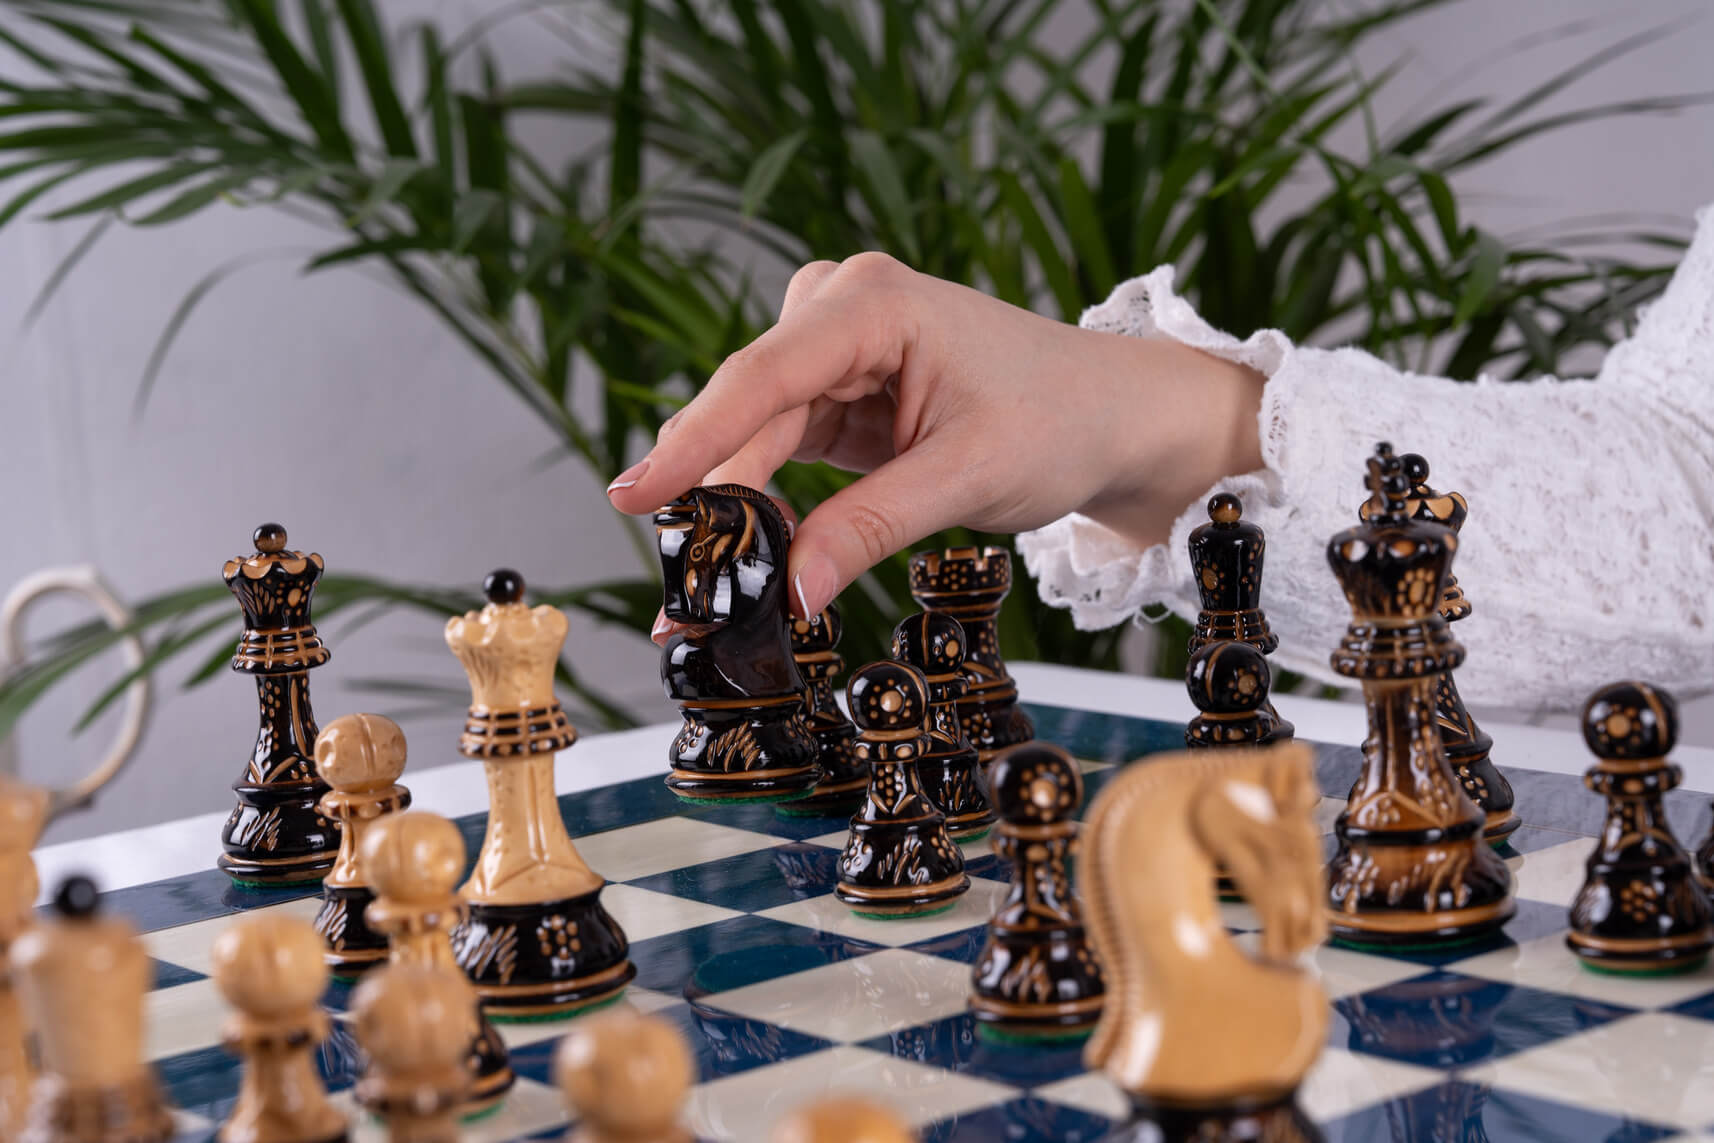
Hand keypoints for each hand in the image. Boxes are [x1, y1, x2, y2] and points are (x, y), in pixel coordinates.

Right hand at [608, 253, 1263, 638]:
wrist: (1117, 420)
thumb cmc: (1064, 421)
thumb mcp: (968, 477)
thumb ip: (868, 527)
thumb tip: (787, 593)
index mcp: (875, 302)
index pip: (763, 376)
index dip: (693, 442)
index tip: (634, 498)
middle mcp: (844, 313)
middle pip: (750, 412)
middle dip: (711, 499)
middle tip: (678, 590)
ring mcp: (838, 355)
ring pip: (756, 437)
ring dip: (730, 510)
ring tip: (701, 591)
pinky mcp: (841, 397)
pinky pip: (780, 452)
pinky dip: (761, 506)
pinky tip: (743, 557)